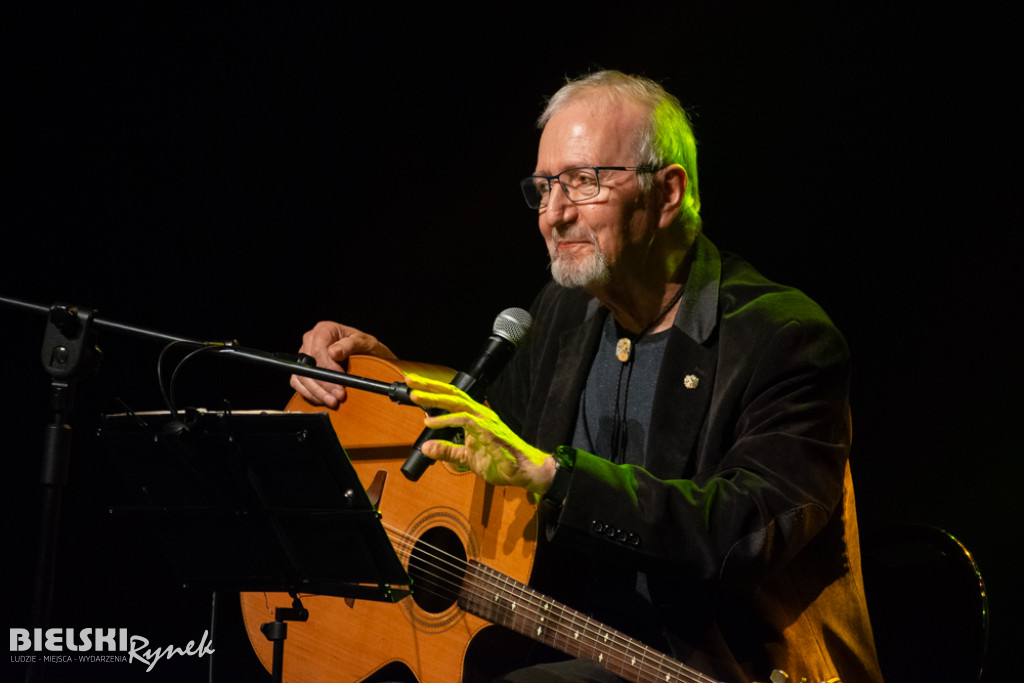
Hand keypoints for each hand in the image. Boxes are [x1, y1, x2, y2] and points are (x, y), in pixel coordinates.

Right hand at [289, 321, 395, 406]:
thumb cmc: (365, 347)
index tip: (341, 379)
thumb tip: (333, 352)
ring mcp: (305, 355)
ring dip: (317, 392)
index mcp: (324, 330)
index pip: (318, 350)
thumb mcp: (365, 342)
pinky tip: (323, 400)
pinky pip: (299, 383)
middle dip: (324, 383)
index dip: (327, 367)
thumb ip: (350, 345)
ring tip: (333, 402)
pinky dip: (310, 394)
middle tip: (339, 396)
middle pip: (308, 365)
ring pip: (302, 376)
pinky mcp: (303, 369)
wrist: (367, 356)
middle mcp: (310, 341)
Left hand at [406, 373, 555, 497]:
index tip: (414, 388)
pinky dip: (446, 420)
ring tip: (415, 397)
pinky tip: (431, 422)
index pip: (452, 399)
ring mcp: (485, 420)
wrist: (523, 471)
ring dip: (434, 398)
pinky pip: (464, 421)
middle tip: (410, 381)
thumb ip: (447, 451)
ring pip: (456, 402)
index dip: (433, 392)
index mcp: (475, 417)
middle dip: (429, 387)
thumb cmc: (500, 462)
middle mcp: (480, 414)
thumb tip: (426, 447)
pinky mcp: (488, 430)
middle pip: (452, 394)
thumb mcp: (466, 458)